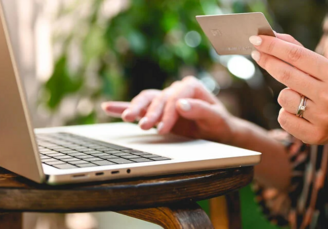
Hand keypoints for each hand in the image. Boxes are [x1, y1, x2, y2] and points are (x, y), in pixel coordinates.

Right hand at [101, 76, 239, 144]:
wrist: (219, 132)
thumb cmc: (219, 124)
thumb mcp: (216, 119)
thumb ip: (201, 110)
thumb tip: (181, 104)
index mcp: (190, 86)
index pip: (174, 97)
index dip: (168, 113)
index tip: (164, 128)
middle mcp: (175, 89)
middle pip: (157, 98)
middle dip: (150, 112)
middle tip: (143, 125)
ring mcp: (165, 99)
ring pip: (146, 100)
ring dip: (135, 109)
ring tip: (127, 118)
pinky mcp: (157, 110)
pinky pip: (139, 107)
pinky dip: (123, 107)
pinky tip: (108, 107)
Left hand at [249, 33, 327, 144]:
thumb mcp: (323, 67)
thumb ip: (298, 51)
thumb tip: (272, 36)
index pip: (297, 55)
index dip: (274, 46)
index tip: (256, 39)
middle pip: (286, 75)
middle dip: (268, 62)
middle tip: (257, 54)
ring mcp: (322, 116)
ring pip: (283, 98)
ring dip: (284, 95)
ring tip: (299, 98)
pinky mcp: (313, 135)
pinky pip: (283, 119)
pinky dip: (286, 114)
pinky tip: (299, 115)